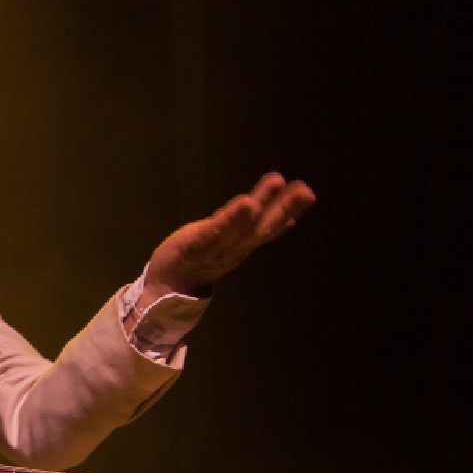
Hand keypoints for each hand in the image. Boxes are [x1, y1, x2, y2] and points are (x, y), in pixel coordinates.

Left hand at [141, 172, 315, 305]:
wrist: (165, 288)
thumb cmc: (195, 260)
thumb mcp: (226, 243)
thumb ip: (250, 231)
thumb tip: (287, 221)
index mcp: (241, 245)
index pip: (267, 227)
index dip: (288, 211)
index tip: (307, 194)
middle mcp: (233, 247)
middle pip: (261, 227)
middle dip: (284, 208)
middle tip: (306, 190)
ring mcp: (214, 247)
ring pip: (242, 227)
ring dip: (261, 205)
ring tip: (276, 184)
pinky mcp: (194, 245)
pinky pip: (215, 231)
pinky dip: (231, 219)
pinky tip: (245, 203)